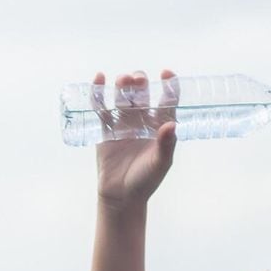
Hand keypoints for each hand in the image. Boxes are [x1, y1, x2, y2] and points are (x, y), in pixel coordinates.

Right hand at [95, 68, 178, 208]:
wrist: (121, 196)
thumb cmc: (145, 181)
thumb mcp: (160, 164)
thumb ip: (166, 145)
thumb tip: (171, 125)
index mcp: (160, 125)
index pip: (167, 99)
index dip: (168, 84)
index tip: (166, 74)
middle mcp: (142, 120)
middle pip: (142, 93)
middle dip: (139, 83)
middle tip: (137, 81)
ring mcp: (123, 123)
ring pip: (122, 97)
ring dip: (122, 85)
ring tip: (122, 81)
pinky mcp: (105, 129)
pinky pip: (101, 107)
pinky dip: (98, 92)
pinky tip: (99, 79)